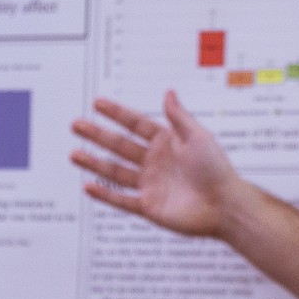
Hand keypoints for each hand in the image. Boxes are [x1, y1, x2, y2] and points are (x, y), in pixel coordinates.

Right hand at [71, 91, 241, 237]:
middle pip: (120, 146)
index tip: (97, 103)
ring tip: (74, 154)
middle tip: (76, 125)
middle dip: (97, 135)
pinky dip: (105, 194)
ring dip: (94, 163)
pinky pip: (122, 200)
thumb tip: (168, 92)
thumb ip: (179, 117)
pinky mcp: (149, 206)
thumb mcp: (198, 136)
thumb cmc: (217, 170)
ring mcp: (150, 185)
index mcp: (166, 143)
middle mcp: (155, 162)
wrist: (225, 205)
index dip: (117, 114)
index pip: (136, 124)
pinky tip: (88, 186)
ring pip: (115, 172)